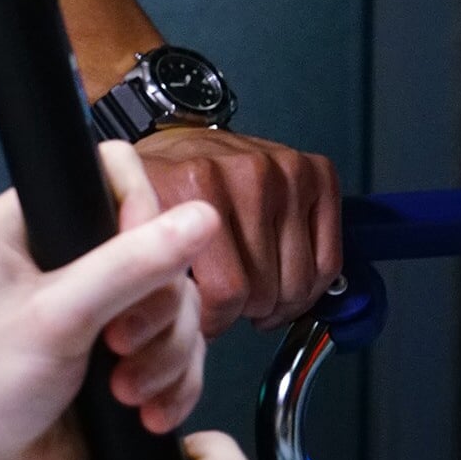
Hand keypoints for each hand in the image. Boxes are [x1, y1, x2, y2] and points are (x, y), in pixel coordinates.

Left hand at [0, 143, 218, 459]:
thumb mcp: (57, 317)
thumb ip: (128, 265)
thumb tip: (198, 218)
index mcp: (30, 222)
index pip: (113, 174)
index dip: (144, 213)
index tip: (145, 266)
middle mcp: (65, 256)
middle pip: (161, 247)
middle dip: (157, 309)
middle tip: (120, 344)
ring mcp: (96, 307)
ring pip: (178, 306)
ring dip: (166, 355)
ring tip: (127, 390)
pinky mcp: (120, 355)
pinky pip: (180, 351)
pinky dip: (174, 382)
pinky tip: (147, 412)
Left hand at [131, 127, 341, 330]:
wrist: (180, 138)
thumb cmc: (161, 182)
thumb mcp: (132, 218)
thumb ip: (139, 263)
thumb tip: (149, 321)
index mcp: (193, 183)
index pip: (225, 289)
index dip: (214, 319)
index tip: (202, 319)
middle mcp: (245, 172)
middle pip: (264, 289)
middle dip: (243, 311)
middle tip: (227, 306)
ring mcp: (285, 172)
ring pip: (297, 282)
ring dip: (276, 303)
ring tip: (250, 296)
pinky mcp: (316, 175)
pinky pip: (328, 261)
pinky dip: (309, 286)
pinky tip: (282, 283)